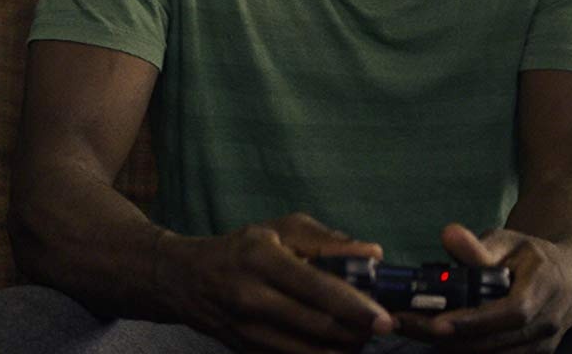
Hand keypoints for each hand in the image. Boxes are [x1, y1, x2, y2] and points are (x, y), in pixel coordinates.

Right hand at [169, 212, 392, 353]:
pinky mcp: (248, 352)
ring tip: (359, 335)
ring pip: (310, 353)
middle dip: (358, 332)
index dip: (356, 307)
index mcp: (262, 259)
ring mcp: (247, 331)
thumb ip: (328, 241)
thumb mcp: (279, 229)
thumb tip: (373, 255)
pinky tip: (334, 345)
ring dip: (344, 349)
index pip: (317, 288)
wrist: (186, 280)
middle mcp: (252, 297)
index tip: (385, 319)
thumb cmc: (241, 249)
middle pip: (319, 326)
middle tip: (380, 327)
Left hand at [396, 223, 571, 352]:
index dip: (474, 322)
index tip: (437, 324)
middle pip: (496, 342)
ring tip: (411, 328)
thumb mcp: (508, 241)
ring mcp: (542, 346)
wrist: (569, 280)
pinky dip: (463, 350)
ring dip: (450, 347)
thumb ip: (478, 245)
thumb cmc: (532, 257)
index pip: (511, 313)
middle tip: (405, 324)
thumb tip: (449, 235)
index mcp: (546, 288)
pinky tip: (433, 337)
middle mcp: (547, 323)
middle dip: (448, 338)